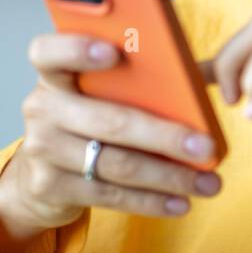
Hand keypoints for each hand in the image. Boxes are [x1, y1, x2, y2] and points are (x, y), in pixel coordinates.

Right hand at [0, 33, 222, 241]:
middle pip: (110, 120)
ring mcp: (42, 149)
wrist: (41, 174)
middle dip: (165, 136)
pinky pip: (109, 194)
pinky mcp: (49, 187)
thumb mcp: (97, 96)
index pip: (49, 52)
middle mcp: (42, 108)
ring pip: (116, 164)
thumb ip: (133, 81)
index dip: (77, 49)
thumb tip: (198, 81)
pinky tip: (181, 202)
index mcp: (55, 75)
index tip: (114, 52)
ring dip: (169, 177)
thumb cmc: (88, 121)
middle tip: (207, 147)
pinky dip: (151, 201)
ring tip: (208, 183)